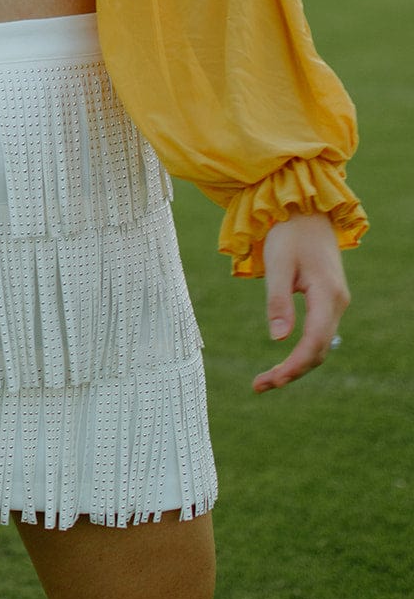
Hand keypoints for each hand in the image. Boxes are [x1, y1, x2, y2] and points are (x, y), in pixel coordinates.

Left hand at [252, 212, 349, 392]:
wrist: (306, 212)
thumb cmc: (288, 234)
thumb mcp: (278, 264)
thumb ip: (278, 301)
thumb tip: (277, 339)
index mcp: (327, 295)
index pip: (314, 341)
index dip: (294, 365)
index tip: (272, 381)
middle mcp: (337, 303)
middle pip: (319, 350)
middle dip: (292, 371)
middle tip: (260, 386)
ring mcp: (335, 303)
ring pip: (320, 345)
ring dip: (297, 365)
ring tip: (267, 379)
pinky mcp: (328, 301)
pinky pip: (318, 335)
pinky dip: (302, 351)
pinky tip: (284, 360)